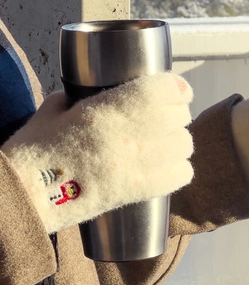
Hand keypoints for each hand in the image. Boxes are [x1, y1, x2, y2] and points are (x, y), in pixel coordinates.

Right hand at [1, 73, 193, 232]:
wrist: (29, 197)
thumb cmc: (37, 151)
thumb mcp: (53, 111)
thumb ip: (75, 97)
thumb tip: (85, 93)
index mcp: (108, 110)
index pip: (161, 89)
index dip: (177, 87)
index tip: (178, 90)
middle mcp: (129, 135)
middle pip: (178, 116)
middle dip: (178, 113)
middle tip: (168, 117)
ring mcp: (138, 165)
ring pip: (184, 144)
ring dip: (180, 141)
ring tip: (168, 143)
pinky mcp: (141, 191)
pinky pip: (182, 174)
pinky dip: (180, 168)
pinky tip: (169, 167)